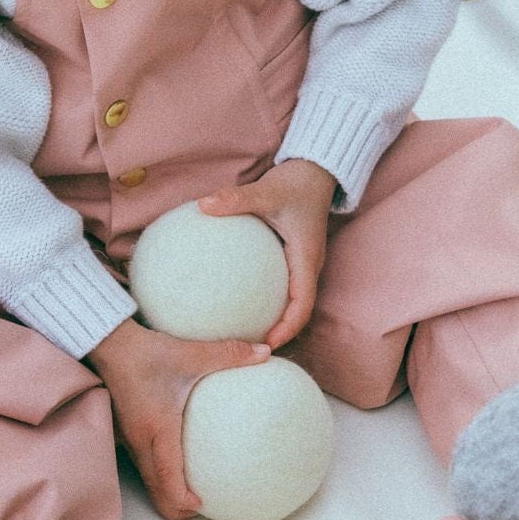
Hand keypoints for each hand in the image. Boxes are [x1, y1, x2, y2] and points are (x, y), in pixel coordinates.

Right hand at [88, 318, 269, 519]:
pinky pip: (145, 467)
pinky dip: (162, 477)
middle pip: (157, 494)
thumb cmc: (146, 352)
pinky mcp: (127, 434)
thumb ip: (229, 354)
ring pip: (150, 483)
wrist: (107, 343)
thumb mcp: (191, 353)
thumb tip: (265, 353)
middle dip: (180, 508)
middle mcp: (141, 443)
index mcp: (158, 431)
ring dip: (170, 493)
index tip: (206, 506)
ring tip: (197, 487)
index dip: (186, 503)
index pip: (169, 482)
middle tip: (207, 504)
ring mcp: (130, 441)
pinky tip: (181, 460)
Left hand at [197, 158, 337, 347]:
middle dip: (278, 334)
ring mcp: (301, 263)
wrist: (315, 171)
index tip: (266, 345)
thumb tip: (202, 205)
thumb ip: (236, 199)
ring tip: (244, 333)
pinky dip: (265, 300)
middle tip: (248, 348)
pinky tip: (239, 301)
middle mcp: (307, 266)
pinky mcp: (292, 257)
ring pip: (291, 302)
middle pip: (297, 312)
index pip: (302, 305)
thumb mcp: (266, 190)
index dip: (287, 329)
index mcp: (306, 259)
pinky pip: (281, 286)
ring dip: (273, 320)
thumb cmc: (296, 182)